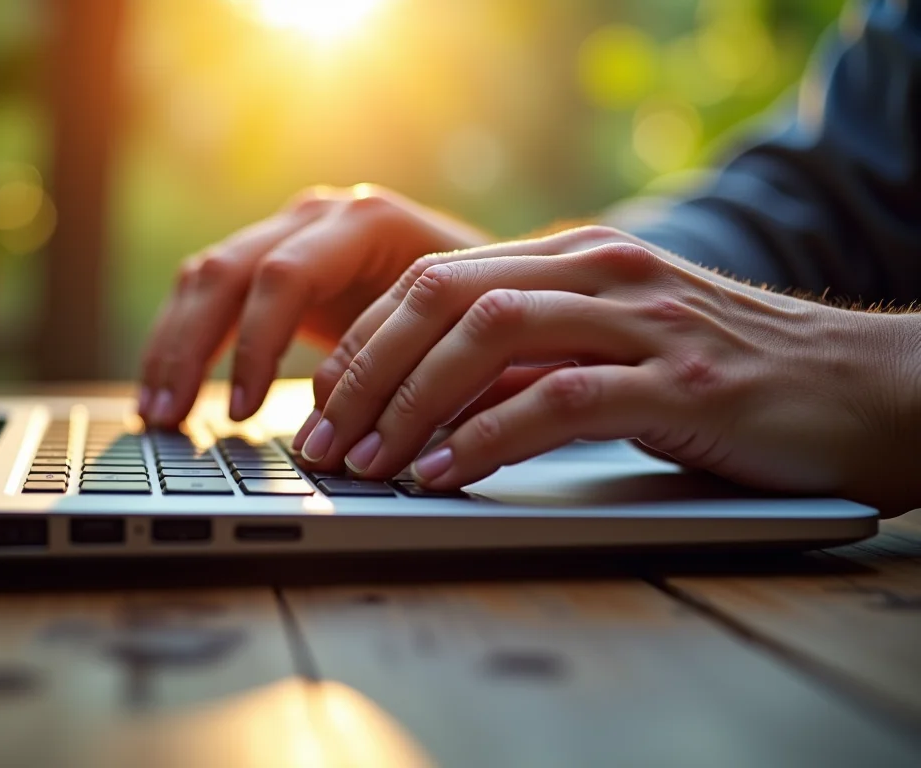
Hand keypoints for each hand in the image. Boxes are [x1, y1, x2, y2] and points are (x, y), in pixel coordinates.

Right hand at [138, 185, 488, 427]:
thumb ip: (408, 362)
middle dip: (189, 351)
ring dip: (171, 349)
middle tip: (170, 420)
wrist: (494, 275)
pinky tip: (169, 394)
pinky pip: (208, 294)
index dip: (254, 346)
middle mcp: (319, 216)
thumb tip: (356, 429)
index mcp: (366, 223)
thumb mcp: (459, 329)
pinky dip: (182, 344)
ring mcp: (290, 232)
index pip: (285, 276)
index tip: (240, 412)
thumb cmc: (484, 309)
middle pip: (227, 272)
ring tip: (155, 416)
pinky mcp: (272, 260)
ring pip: (204, 279)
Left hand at [295, 225, 920, 513]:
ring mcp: (643, 322)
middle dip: (366, 371)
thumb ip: (532, 359)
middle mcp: (601, 273)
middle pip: (443, 297)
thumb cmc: (729, 377)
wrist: (867, 389)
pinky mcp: (682, 384)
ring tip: (369, 462)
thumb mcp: (615, 349)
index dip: (365, 344)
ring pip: (489, 337)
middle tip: (323, 439)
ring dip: (412, 403)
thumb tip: (434, 403)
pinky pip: (559, 399)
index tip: (323, 405)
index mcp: (576, 258)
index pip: (435, 281)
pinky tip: (447, 473)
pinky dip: (490, 437)